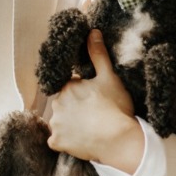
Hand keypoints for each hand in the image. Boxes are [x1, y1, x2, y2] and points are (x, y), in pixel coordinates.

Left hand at [47, 30, 143, 172]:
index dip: (83, 92)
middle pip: (64, 104)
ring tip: (90, 129)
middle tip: (95, 114)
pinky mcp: (57, 143)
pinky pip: (57, 141)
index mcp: (67, 87)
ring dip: (70, 124)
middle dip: (75, 107)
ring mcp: (56, 125)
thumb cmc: (115, 107)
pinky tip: (80, 140)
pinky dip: (66, 141)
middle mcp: (56, 105)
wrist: (119, 140)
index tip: (95, 99)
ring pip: (60, 122)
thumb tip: (92, 32)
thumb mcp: (109, 77)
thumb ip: (98, 54)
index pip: (71, 86)